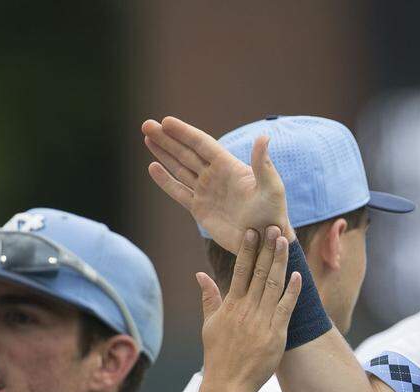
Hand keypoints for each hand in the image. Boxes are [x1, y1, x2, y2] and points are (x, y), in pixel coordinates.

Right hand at [142, 116, 292, 251]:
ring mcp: (206, 192)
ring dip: (163, 153)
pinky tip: (153, 167)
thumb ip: (263, 164)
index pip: (202, 144)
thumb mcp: (271, 188)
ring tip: (147, 137)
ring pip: (179, 168)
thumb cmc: (273, 213)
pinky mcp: (199, 209)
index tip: (166, 121)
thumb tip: (264, 137)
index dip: (184, 133)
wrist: (265, 241)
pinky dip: (165, 181)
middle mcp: (215, 176)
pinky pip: (178, 192)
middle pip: (186, 152)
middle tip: (147, 124)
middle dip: (167, 139)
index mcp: (229, 166)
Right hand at [197, 225, 300, 391]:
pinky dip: (292, 291)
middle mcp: (246, 310)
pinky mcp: (276, 334)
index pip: (240, 271)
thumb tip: (200, 274)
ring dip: (280, 262)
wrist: (228, 384)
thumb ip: (208, 298)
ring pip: (273, 285)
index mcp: (230, 306)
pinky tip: (298, 275)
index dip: (247, 250)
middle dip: (266, 249)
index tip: (252, 232)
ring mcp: (262, 321)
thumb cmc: (218, 355)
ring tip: (285, 242)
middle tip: (273, 227)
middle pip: (258, 273)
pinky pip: (286, 307)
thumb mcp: (208, 324)